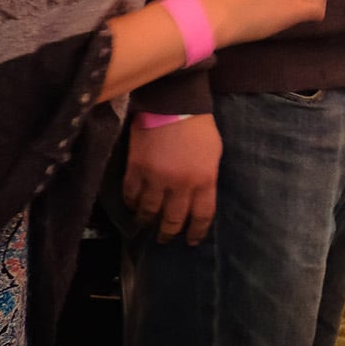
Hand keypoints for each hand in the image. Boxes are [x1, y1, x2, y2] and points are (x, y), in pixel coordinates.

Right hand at [122, 112, 221, 244]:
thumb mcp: (214, 155)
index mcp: (205, 180)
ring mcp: (156, 178)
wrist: (173, 104)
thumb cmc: (199, 128)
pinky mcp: (136, 170)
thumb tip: (198, 198)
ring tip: (146, 226)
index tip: (191, 241)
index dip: (196, 232)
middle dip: (169, 233)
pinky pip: (131, 195)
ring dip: (147, 222)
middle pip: (173, 219)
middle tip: (165, 239)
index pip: (202, 215)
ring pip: (149, 211)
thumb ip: (206, 179)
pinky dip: (132, 204)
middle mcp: (181, 185)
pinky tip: (133, 207)